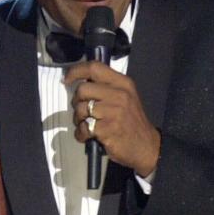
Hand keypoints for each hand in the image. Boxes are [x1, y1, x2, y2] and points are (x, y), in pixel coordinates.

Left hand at [64, 61, 160, 176]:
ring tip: (87, 125)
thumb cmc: (131, 122)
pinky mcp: (107, 129)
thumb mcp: (126, 97)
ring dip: (78, 119)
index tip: (66, 79)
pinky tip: (88, 136)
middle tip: (82, 111)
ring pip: (80, 109)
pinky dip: (81, 134)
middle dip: (76, 101)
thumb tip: (80, 81)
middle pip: (82, 89)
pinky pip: (83, 127)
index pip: (94, 68)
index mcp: (123, 83)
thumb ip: (106, 87)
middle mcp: (119, 94)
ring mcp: (113, 112)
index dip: (76, 71)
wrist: (147, 146)